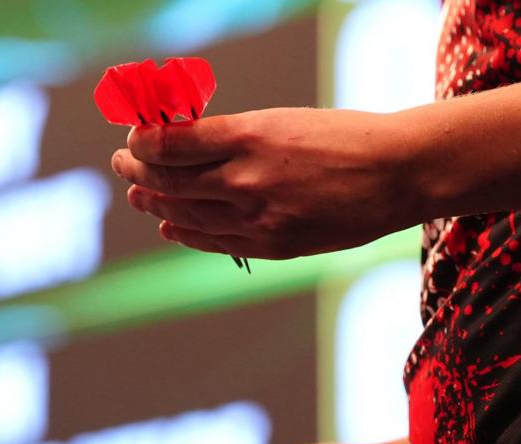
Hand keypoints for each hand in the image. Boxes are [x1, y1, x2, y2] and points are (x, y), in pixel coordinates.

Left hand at [111, 108, 421, 259]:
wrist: (398, 174)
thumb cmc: (341, 138)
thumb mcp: (281, 120)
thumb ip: (231, 135)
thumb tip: (181, 141)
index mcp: (249, 136)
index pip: (170, 144)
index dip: (142, 142)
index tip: (133, 136)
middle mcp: (247, 178)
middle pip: (170, 180)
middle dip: (138, 171)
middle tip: (122, 164)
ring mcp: (259, 216)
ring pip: (187, 212)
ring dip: (155, 203)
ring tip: (138, 196)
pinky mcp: (274, 244)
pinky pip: (215, 242)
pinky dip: (186, 233)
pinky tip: (170, 226)